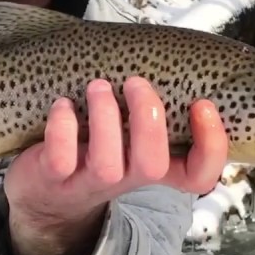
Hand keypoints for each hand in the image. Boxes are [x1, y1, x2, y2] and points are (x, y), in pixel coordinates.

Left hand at [2, 77, 227, 254]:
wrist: (44, 192)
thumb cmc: (94, 149)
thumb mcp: (129, 138)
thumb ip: (150, 114)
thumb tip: (171, 62)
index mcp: (154, 167)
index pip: (198, 176)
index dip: (211, 148)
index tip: (203, 105)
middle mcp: (126, 179)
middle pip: (152, 165)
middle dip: (149, 119)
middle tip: (136, 83)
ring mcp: (89, 182)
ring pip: (107, 164)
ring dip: (105, 117)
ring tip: (98, 86)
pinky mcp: (53, 178)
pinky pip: (61, 158)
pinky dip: (62, 126)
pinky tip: (63, 105)